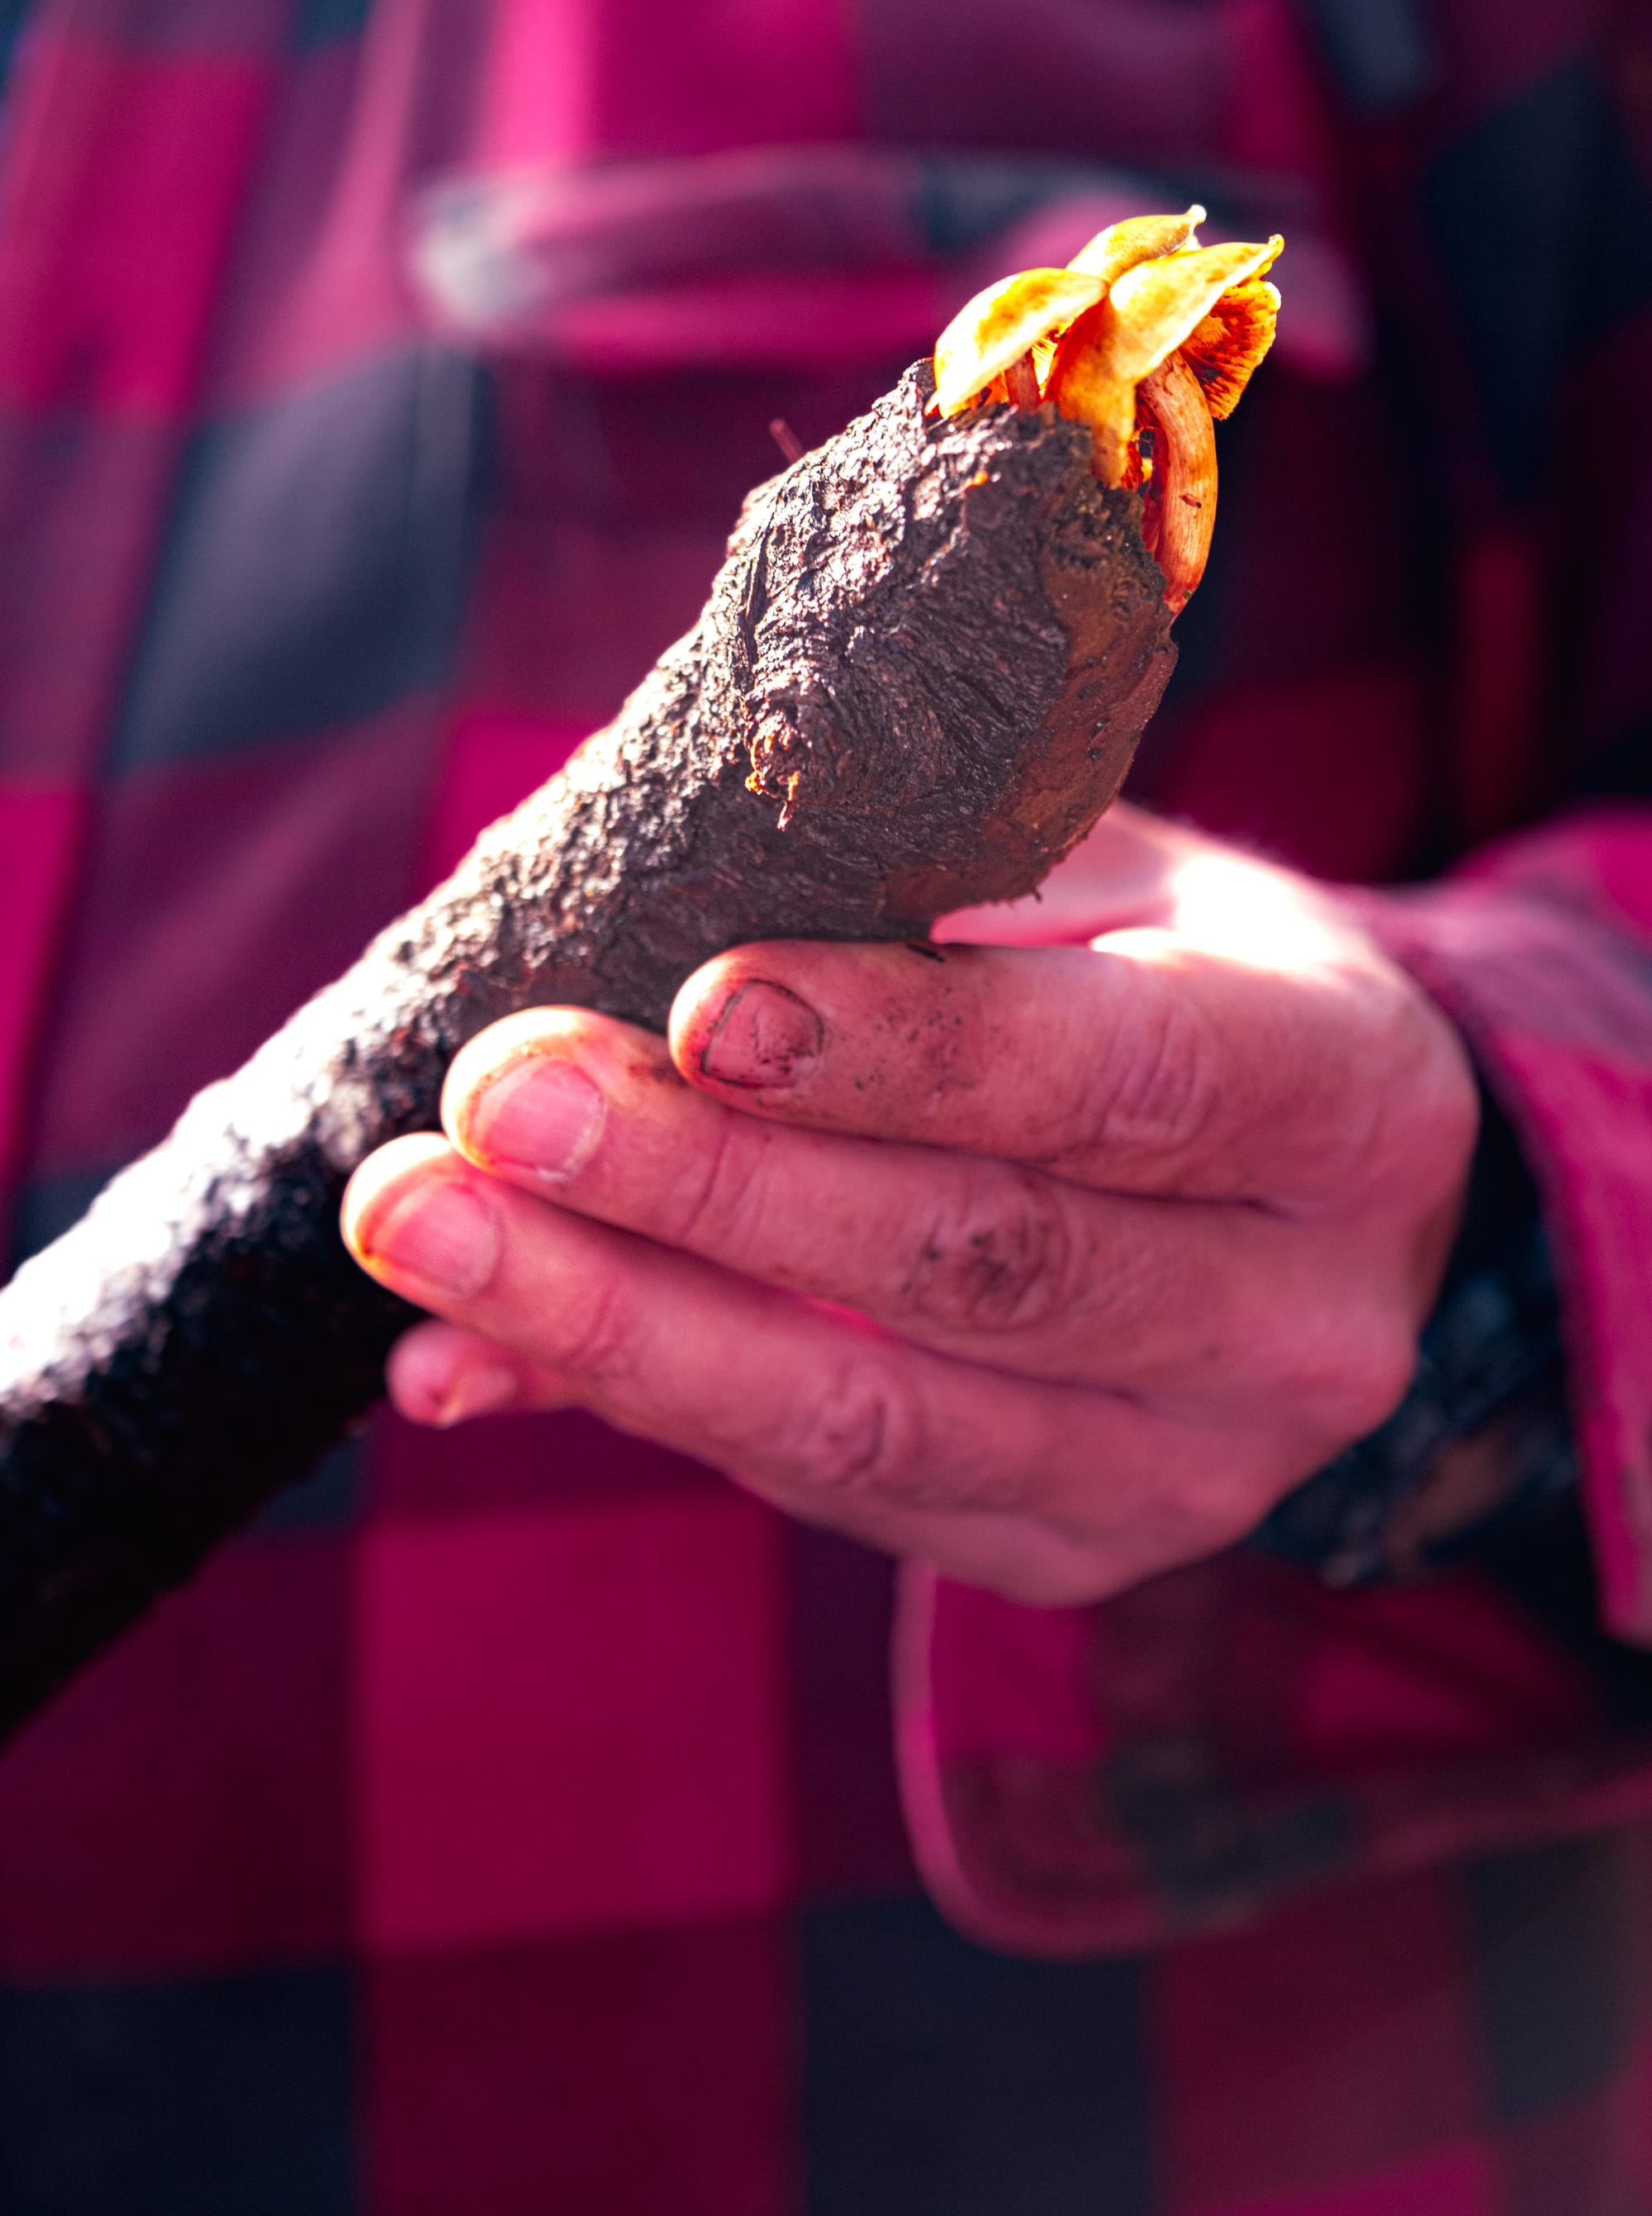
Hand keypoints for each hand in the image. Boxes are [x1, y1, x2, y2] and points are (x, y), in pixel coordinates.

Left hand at [340, 805, 1478, 1604]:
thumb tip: (649, 938)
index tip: (701, 1005)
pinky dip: (631, 1408)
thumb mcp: (1102, 884)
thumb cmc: (1169, 983)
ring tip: (422, 1225)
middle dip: (714, 1186)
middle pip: (983, 1261)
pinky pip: (822, 1485)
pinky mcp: (1064, 1547)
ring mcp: (1187, 1467)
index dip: (907, 1048)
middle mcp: (1295, 1313)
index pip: (1124, 1078)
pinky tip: (460, 1359)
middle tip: (499, 1102)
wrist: (1308, 1204)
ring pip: (877, 1412)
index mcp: (1342, 1093)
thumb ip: (916, 894)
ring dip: (620, 1325)